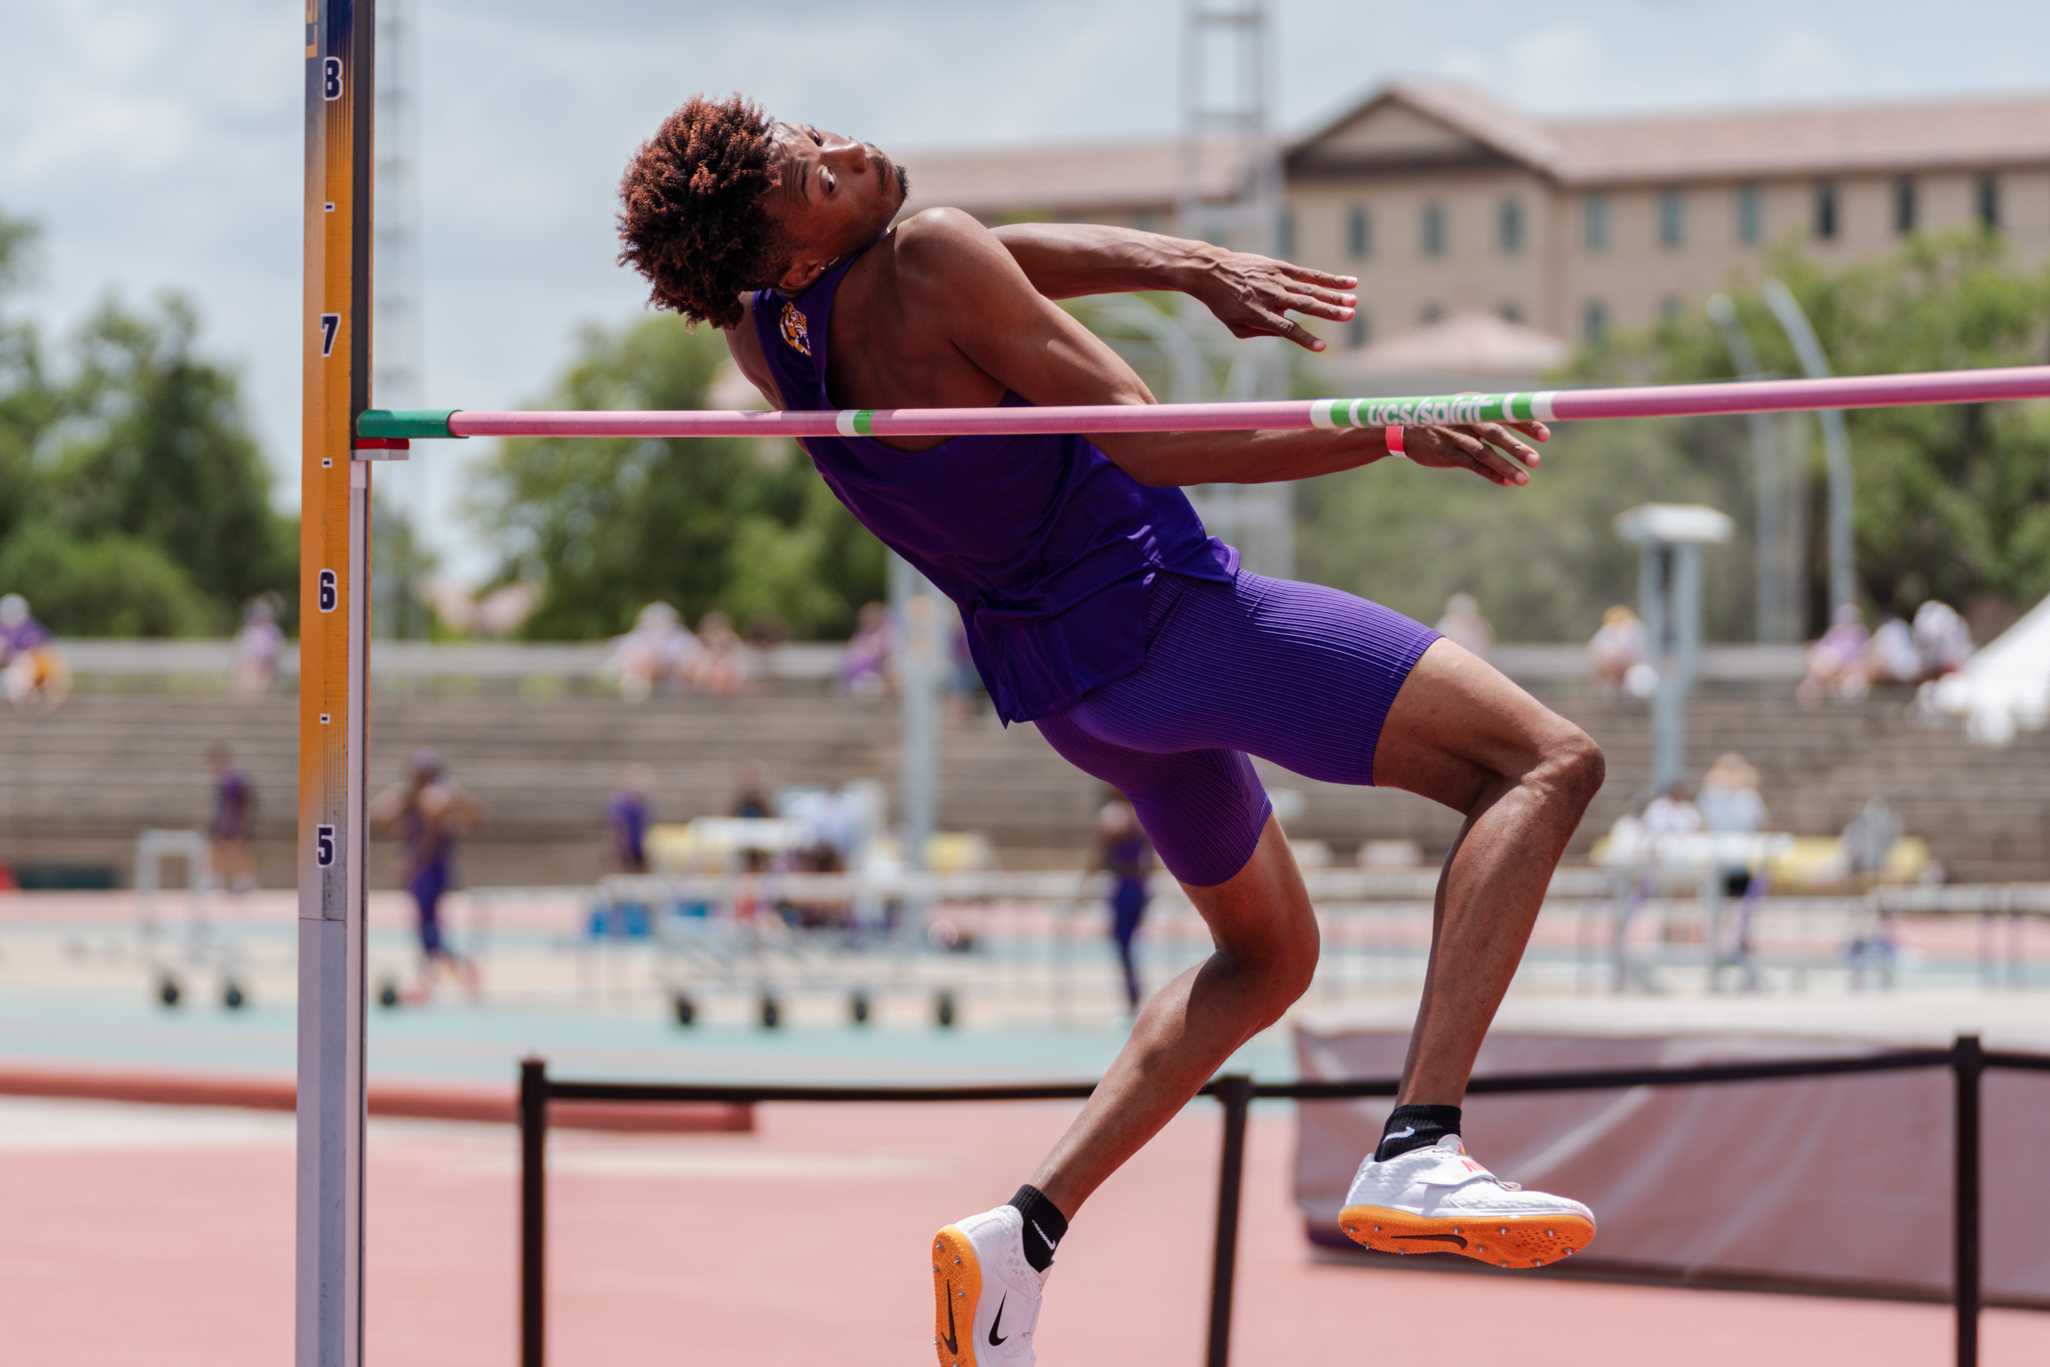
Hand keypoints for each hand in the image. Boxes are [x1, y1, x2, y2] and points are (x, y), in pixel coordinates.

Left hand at [1190, 247, 1356, 351]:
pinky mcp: (1281, 267)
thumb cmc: (1224, 304)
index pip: (1286, 329)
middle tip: (1350, 317)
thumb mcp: (1236, 326)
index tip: (1322, 347)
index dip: (1304, 338)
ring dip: (1334, 296)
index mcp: (1259, 314)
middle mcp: (1271, 297)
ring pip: (1310, 289)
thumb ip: (1261, 332)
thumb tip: (1287, 333)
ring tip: (1354, 302)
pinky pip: (1308, 274)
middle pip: (1304, 305)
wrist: (1213, 271)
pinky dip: (1329, 279)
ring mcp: (1277, 280)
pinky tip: (1348, 282)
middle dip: (1328, 311)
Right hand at [1400, 421, 1548, 486]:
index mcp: (1476, 406)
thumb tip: (1522, 433)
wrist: (1407, 429)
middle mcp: (1467, 420)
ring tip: (1524, 480)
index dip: (1526, 424)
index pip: (1505, 413)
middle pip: (1496, 433)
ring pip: (1484, 452)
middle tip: (1537, 460)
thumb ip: (1491, 421)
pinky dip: (1490, 473)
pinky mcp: (1446, 453)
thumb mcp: (1467, 414)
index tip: (1546, 436)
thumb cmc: (1445, 422)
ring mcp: (1455, 437)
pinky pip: (1471, 465)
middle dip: (1517, 447)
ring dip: (1505, 466)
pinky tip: (1505, 482)